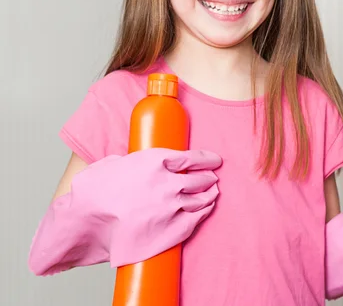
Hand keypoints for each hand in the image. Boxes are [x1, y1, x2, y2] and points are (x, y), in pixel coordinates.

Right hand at [71, 147, 222, 264]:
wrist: (84, 223)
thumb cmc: (93, 194)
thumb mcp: (113, 164)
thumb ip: (133, 162)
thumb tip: (138, 164)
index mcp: (156, 161)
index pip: (193, 157)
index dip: (207, 159)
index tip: (214, 160)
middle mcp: (169, 183)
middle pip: (200, 178)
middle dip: (208, 177)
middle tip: (211, 177)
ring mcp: (172, 207)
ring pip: (201, 198)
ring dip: (209, 194)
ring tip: (212, 192)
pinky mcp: (172, 229)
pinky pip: (197, 218)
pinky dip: (204, 211)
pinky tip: (206, 208)